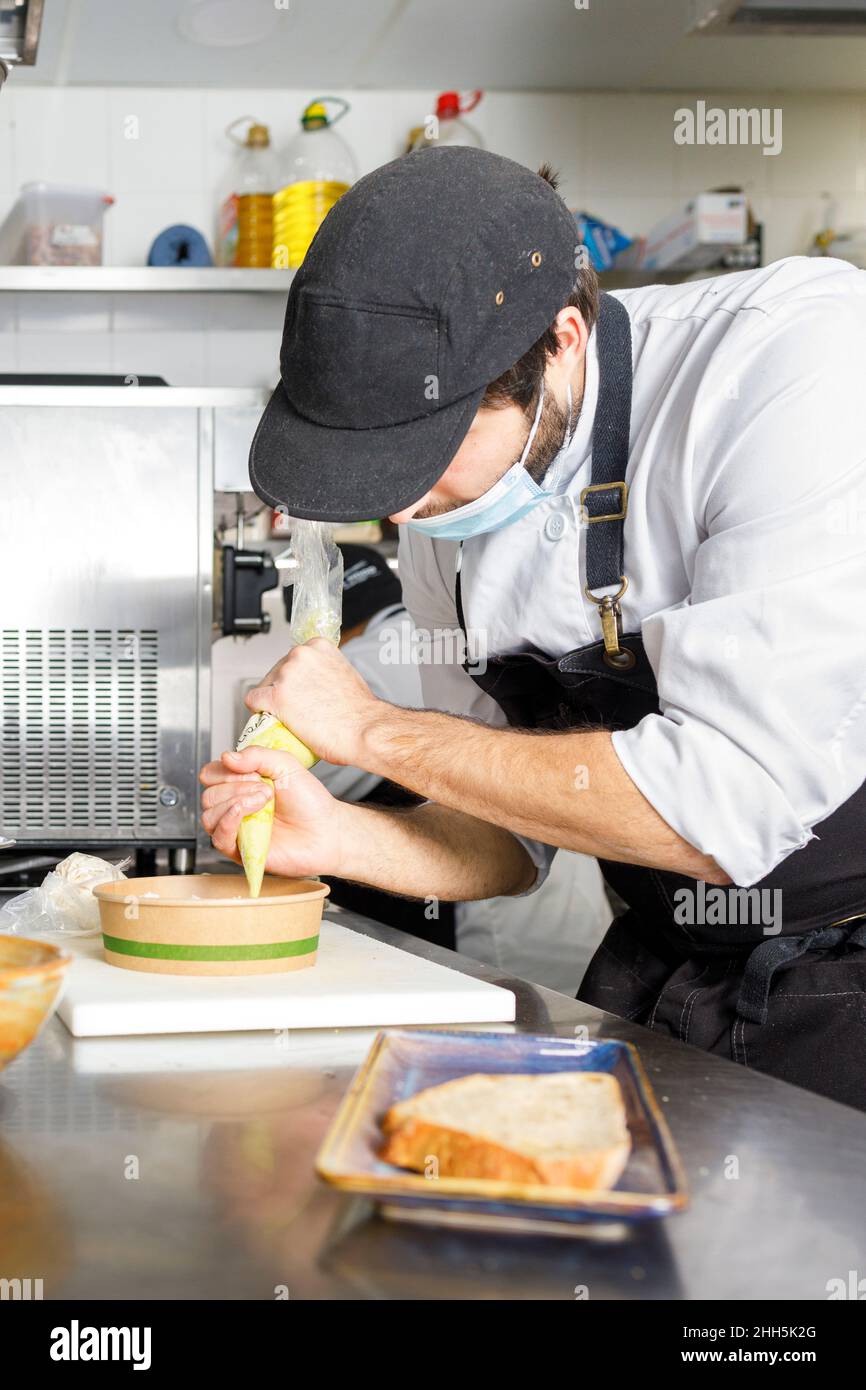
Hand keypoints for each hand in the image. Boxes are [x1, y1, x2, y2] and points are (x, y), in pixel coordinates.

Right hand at [199, 746, 344, 878]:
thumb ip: (256, 755)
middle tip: (266, 790)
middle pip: (209, 794)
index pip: (210, 774)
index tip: (255, 772)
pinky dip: (228, 820)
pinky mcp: (239, 850)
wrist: (327, 831)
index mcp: (240, 785)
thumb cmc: (309, 801)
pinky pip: (218, 837)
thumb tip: (226, 756)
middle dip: (236, 786)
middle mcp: (234, 807)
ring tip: (264, 801)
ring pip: (208, 815)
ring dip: (235, 802)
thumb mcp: (285, 765)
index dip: (226, 770)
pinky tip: (247, 811)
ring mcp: (235, 829)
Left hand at [245, 638, 385, 765]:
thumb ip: (325, 671)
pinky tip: (272, 719)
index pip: (291, 659)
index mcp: (318, 646)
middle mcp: (300, 654)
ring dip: (272, 702)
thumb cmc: (360, 711)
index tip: (299, 691)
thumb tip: (313, 681)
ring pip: (264, 686)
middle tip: (297, 708)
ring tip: (290, 717)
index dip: (293, 679)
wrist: (364, 729)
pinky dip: (259, 712)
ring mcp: (287, 674)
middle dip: (282, 690)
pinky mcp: (276, 696)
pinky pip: (253, 701)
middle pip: (276, 672)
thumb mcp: (345, 674)